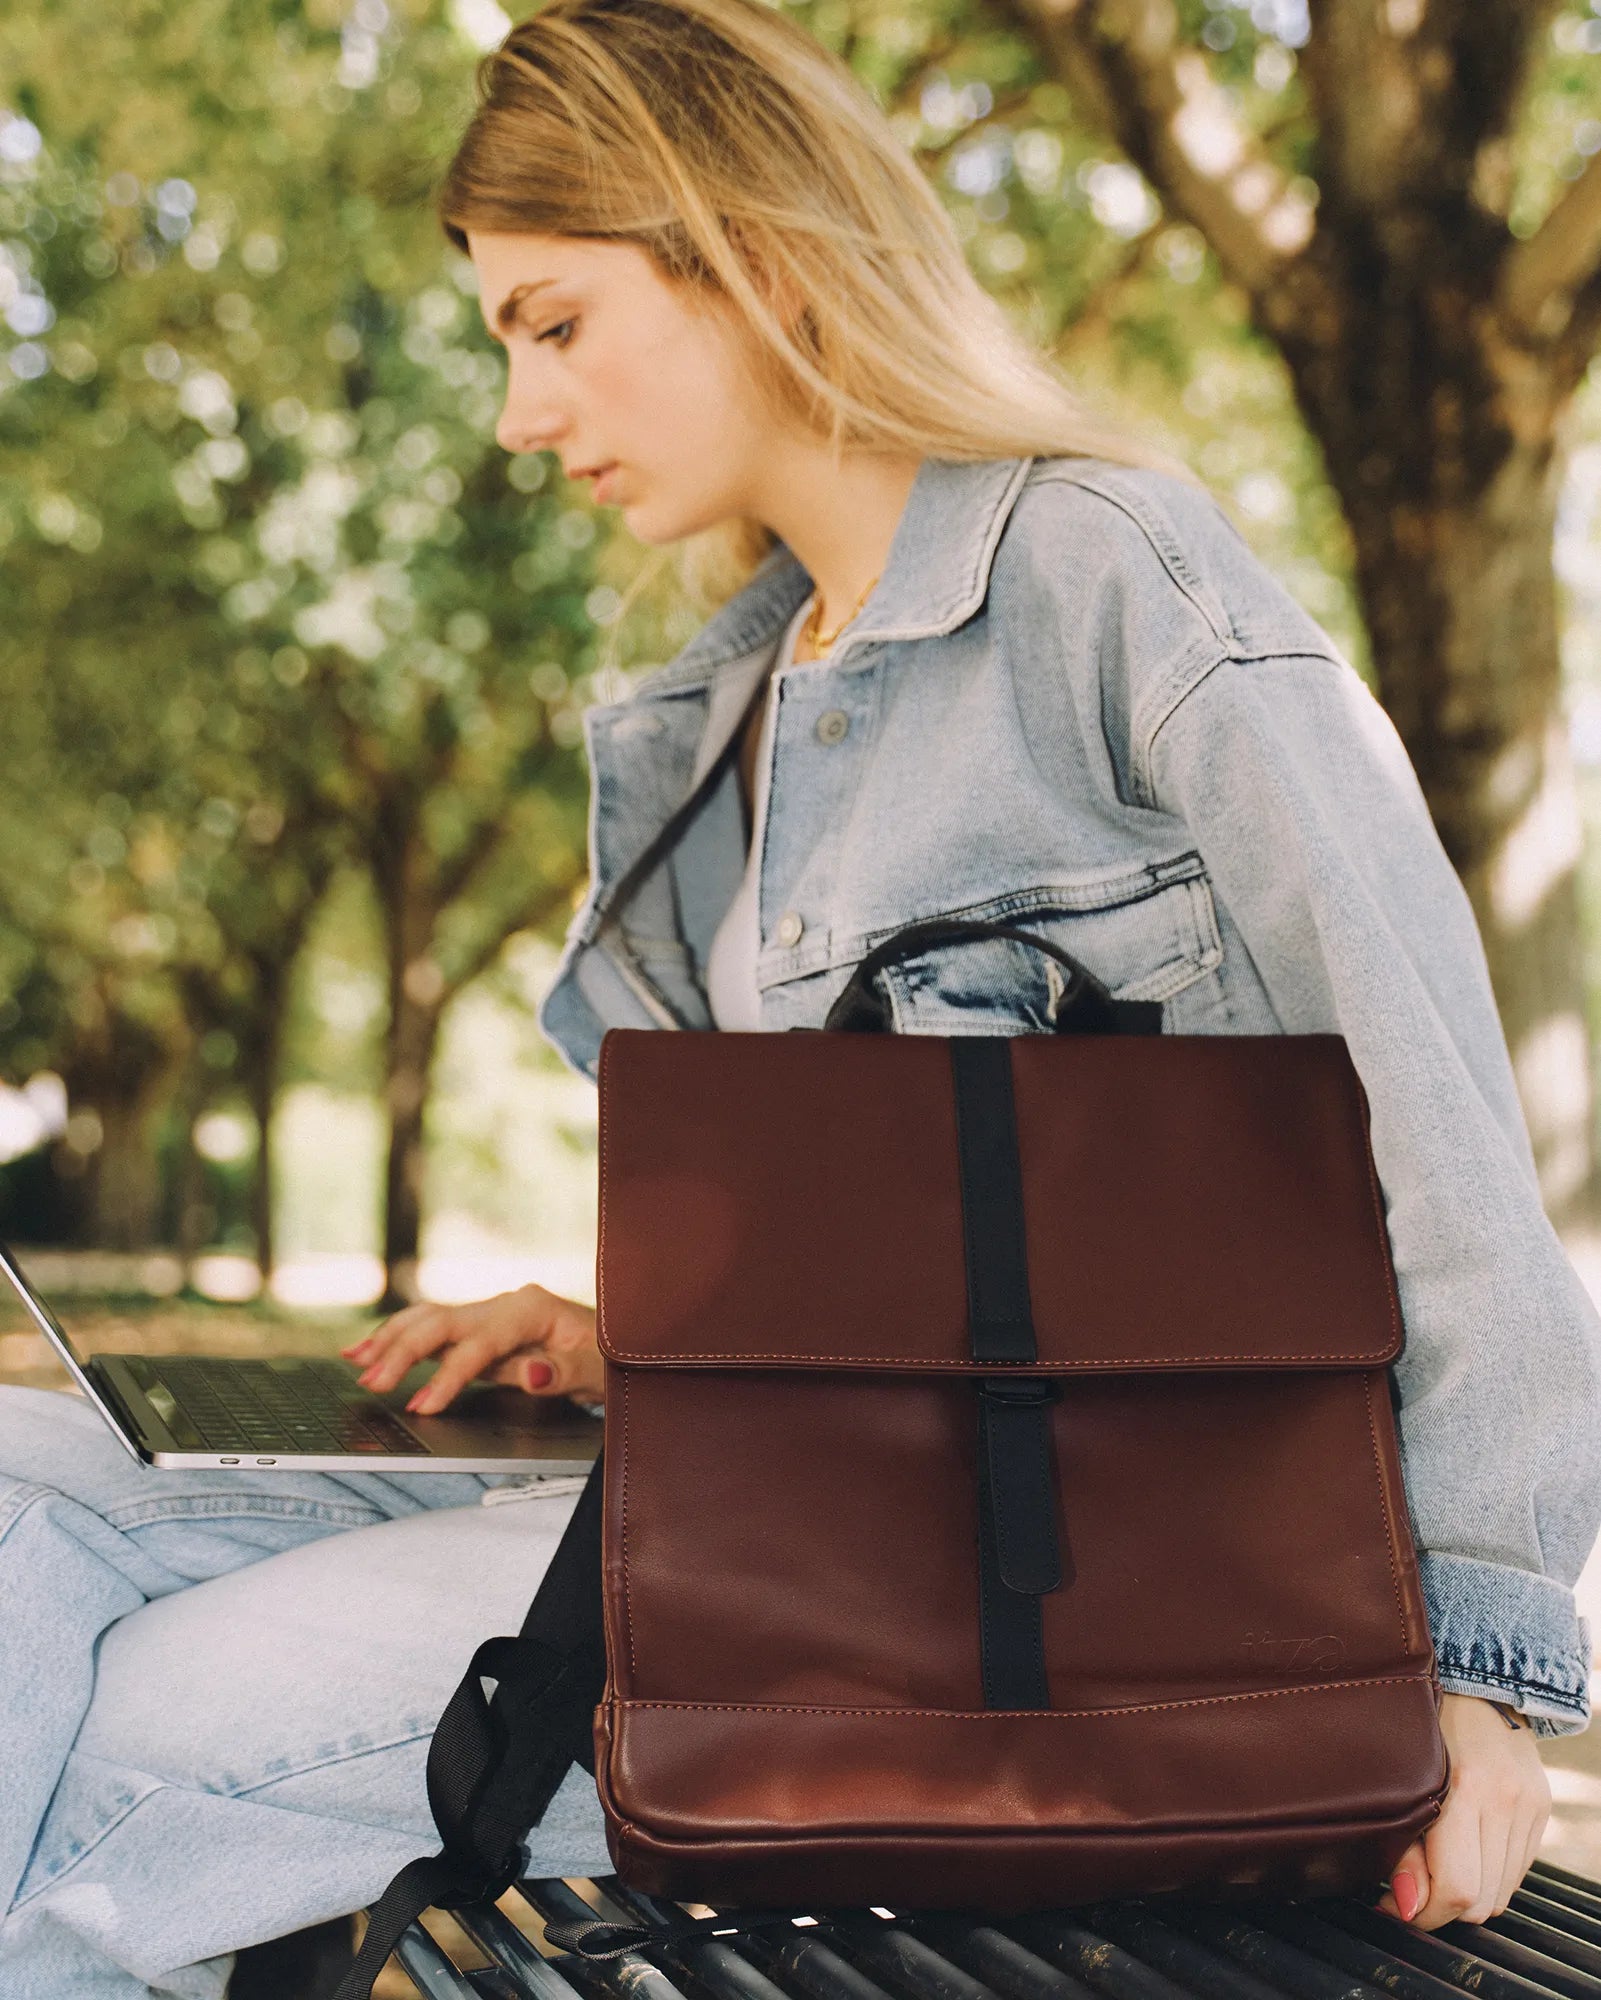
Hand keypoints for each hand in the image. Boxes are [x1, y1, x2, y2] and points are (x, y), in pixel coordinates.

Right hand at [340, 1284, 604, 1414]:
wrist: (616, 1349)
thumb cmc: (608, 1361)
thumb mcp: (597, 1372)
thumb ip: (564, 1373)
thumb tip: (531, 1373)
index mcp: (531, 1308)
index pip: (478, 1345)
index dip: (449, 1377)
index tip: (423, 1407)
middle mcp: (505, 1304)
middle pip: (443, 1322)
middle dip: (403, 1352)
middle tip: (372, 1384)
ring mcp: (490, 1315)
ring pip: (430, 1319)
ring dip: (391, 1339)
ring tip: (356, 1360)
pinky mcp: (480, 1331)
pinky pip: (434, 1331)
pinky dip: (400, 1338)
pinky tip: (371, 1349)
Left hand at [1375, 1692, 1549, 1928]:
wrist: (1479, 1678)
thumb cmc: (1425, 1717)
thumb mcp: (1402, 1773)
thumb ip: (1405, 1843)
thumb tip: (1408, 1905)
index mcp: (1469, 1788)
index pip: (1456, 1887)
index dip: (1421, 1911)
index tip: (1393, 1904)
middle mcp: (1508, 1802)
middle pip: (1480, 1901)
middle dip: (1440, 1907)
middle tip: (1408, 1888)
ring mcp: (1532, 1809)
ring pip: (1501, 1895)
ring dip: (1466, 1894)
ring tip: (1434, 1866)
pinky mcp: (1543, 1812)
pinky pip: (1516, 1872)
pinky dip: (1488, 1875)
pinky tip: (1462, 1850)